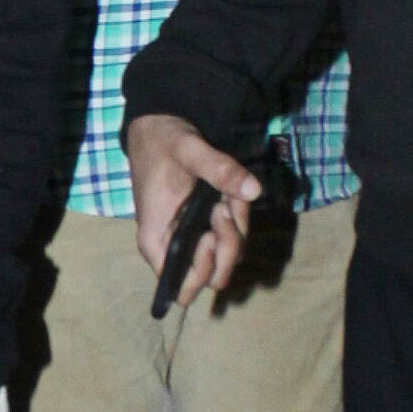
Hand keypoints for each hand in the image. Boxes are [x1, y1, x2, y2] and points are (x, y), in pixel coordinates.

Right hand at [125, 113, 261, 305]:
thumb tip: (254, 191)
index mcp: (158, 241)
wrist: (160, 126)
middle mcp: (174, 247)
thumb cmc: (163, 142)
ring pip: (228, 255)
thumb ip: (220, 169)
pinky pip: (231, 235)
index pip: (182, 286)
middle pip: (213, 275)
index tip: (210, 234)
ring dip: (237, 226)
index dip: (204, 269)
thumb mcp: (189, 150)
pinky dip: (238, 216)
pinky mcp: (205, 226)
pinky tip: (230, 194)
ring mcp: (192, 238)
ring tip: (225, 194)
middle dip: (228, 244)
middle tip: (223, 207)